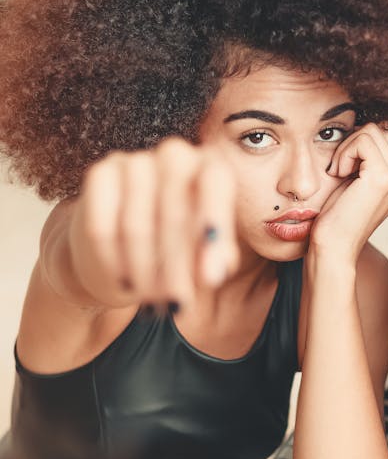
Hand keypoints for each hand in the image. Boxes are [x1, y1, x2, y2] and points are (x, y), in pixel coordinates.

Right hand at [69, 137, 238, 308]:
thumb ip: (217, 258)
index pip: (215, 183)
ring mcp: (135, 161)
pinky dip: (114, 260)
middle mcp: (175, 155)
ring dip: (145, 270)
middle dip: (176, 266)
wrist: (123, 247)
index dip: (214, 226)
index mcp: (210, 167)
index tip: (210, 276)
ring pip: (136, 224)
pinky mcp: (99, 174)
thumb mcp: (205, 254)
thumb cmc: (176, 248)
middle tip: (178, 304)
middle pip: (174, 210)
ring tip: (154, 302)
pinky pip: (102, 225)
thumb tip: (214, 273)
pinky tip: (124, 283)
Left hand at [309, 123, 387, 262]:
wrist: (333, 246)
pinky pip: (363, 139)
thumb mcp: (358, 180)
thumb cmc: (337, 215)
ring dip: (347, 147)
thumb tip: (366, 124)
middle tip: (342, 169)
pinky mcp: (383, 177)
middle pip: (384, 127)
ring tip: (341, 173)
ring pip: (372, 130)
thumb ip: (370, 156)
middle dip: (355, 141)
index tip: (351, 159)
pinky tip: (339, 175)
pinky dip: (344, 152)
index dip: (369, 137)